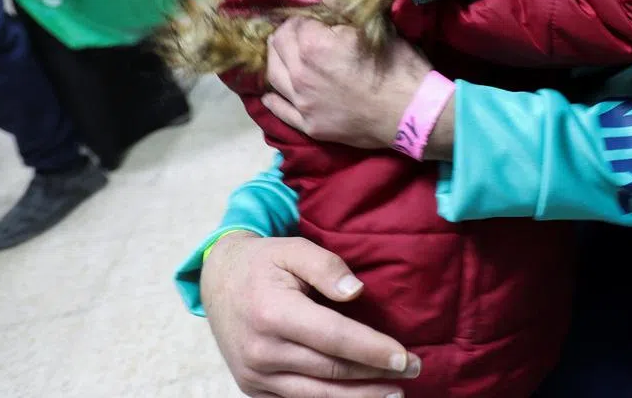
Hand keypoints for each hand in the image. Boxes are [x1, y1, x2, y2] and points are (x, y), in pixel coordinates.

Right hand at [202, 231, 419, 397]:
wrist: (217, 282)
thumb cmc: (263, 262)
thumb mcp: (294, 249)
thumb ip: (327, 267)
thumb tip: (357, 292)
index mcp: (273, 313)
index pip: (334, 338)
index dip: (373, 351)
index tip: (405, 357)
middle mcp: (261, 351)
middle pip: (331, 371)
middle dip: (376, 374)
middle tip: (414, 370)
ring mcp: (254, 375)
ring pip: (317, 396)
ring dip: (359, 397)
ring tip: (394, 393)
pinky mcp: (252, 389)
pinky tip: (359, 396)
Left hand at [262, 19, 451, 156]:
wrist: (413, 113)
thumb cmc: (399, 67)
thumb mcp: (373, 29)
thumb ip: (343, 10)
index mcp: (314, 46)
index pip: (295, 23)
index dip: (304, 18)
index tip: (314, 19)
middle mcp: (300, 74)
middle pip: (277, 47)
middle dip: (285, 35)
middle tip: (297, 33)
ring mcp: (303, 102)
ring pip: (274, 75)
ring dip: (275, 61)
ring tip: (282, 55)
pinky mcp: (310, 125)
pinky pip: (281, 110)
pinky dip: (273, 98)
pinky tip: (271, 93)